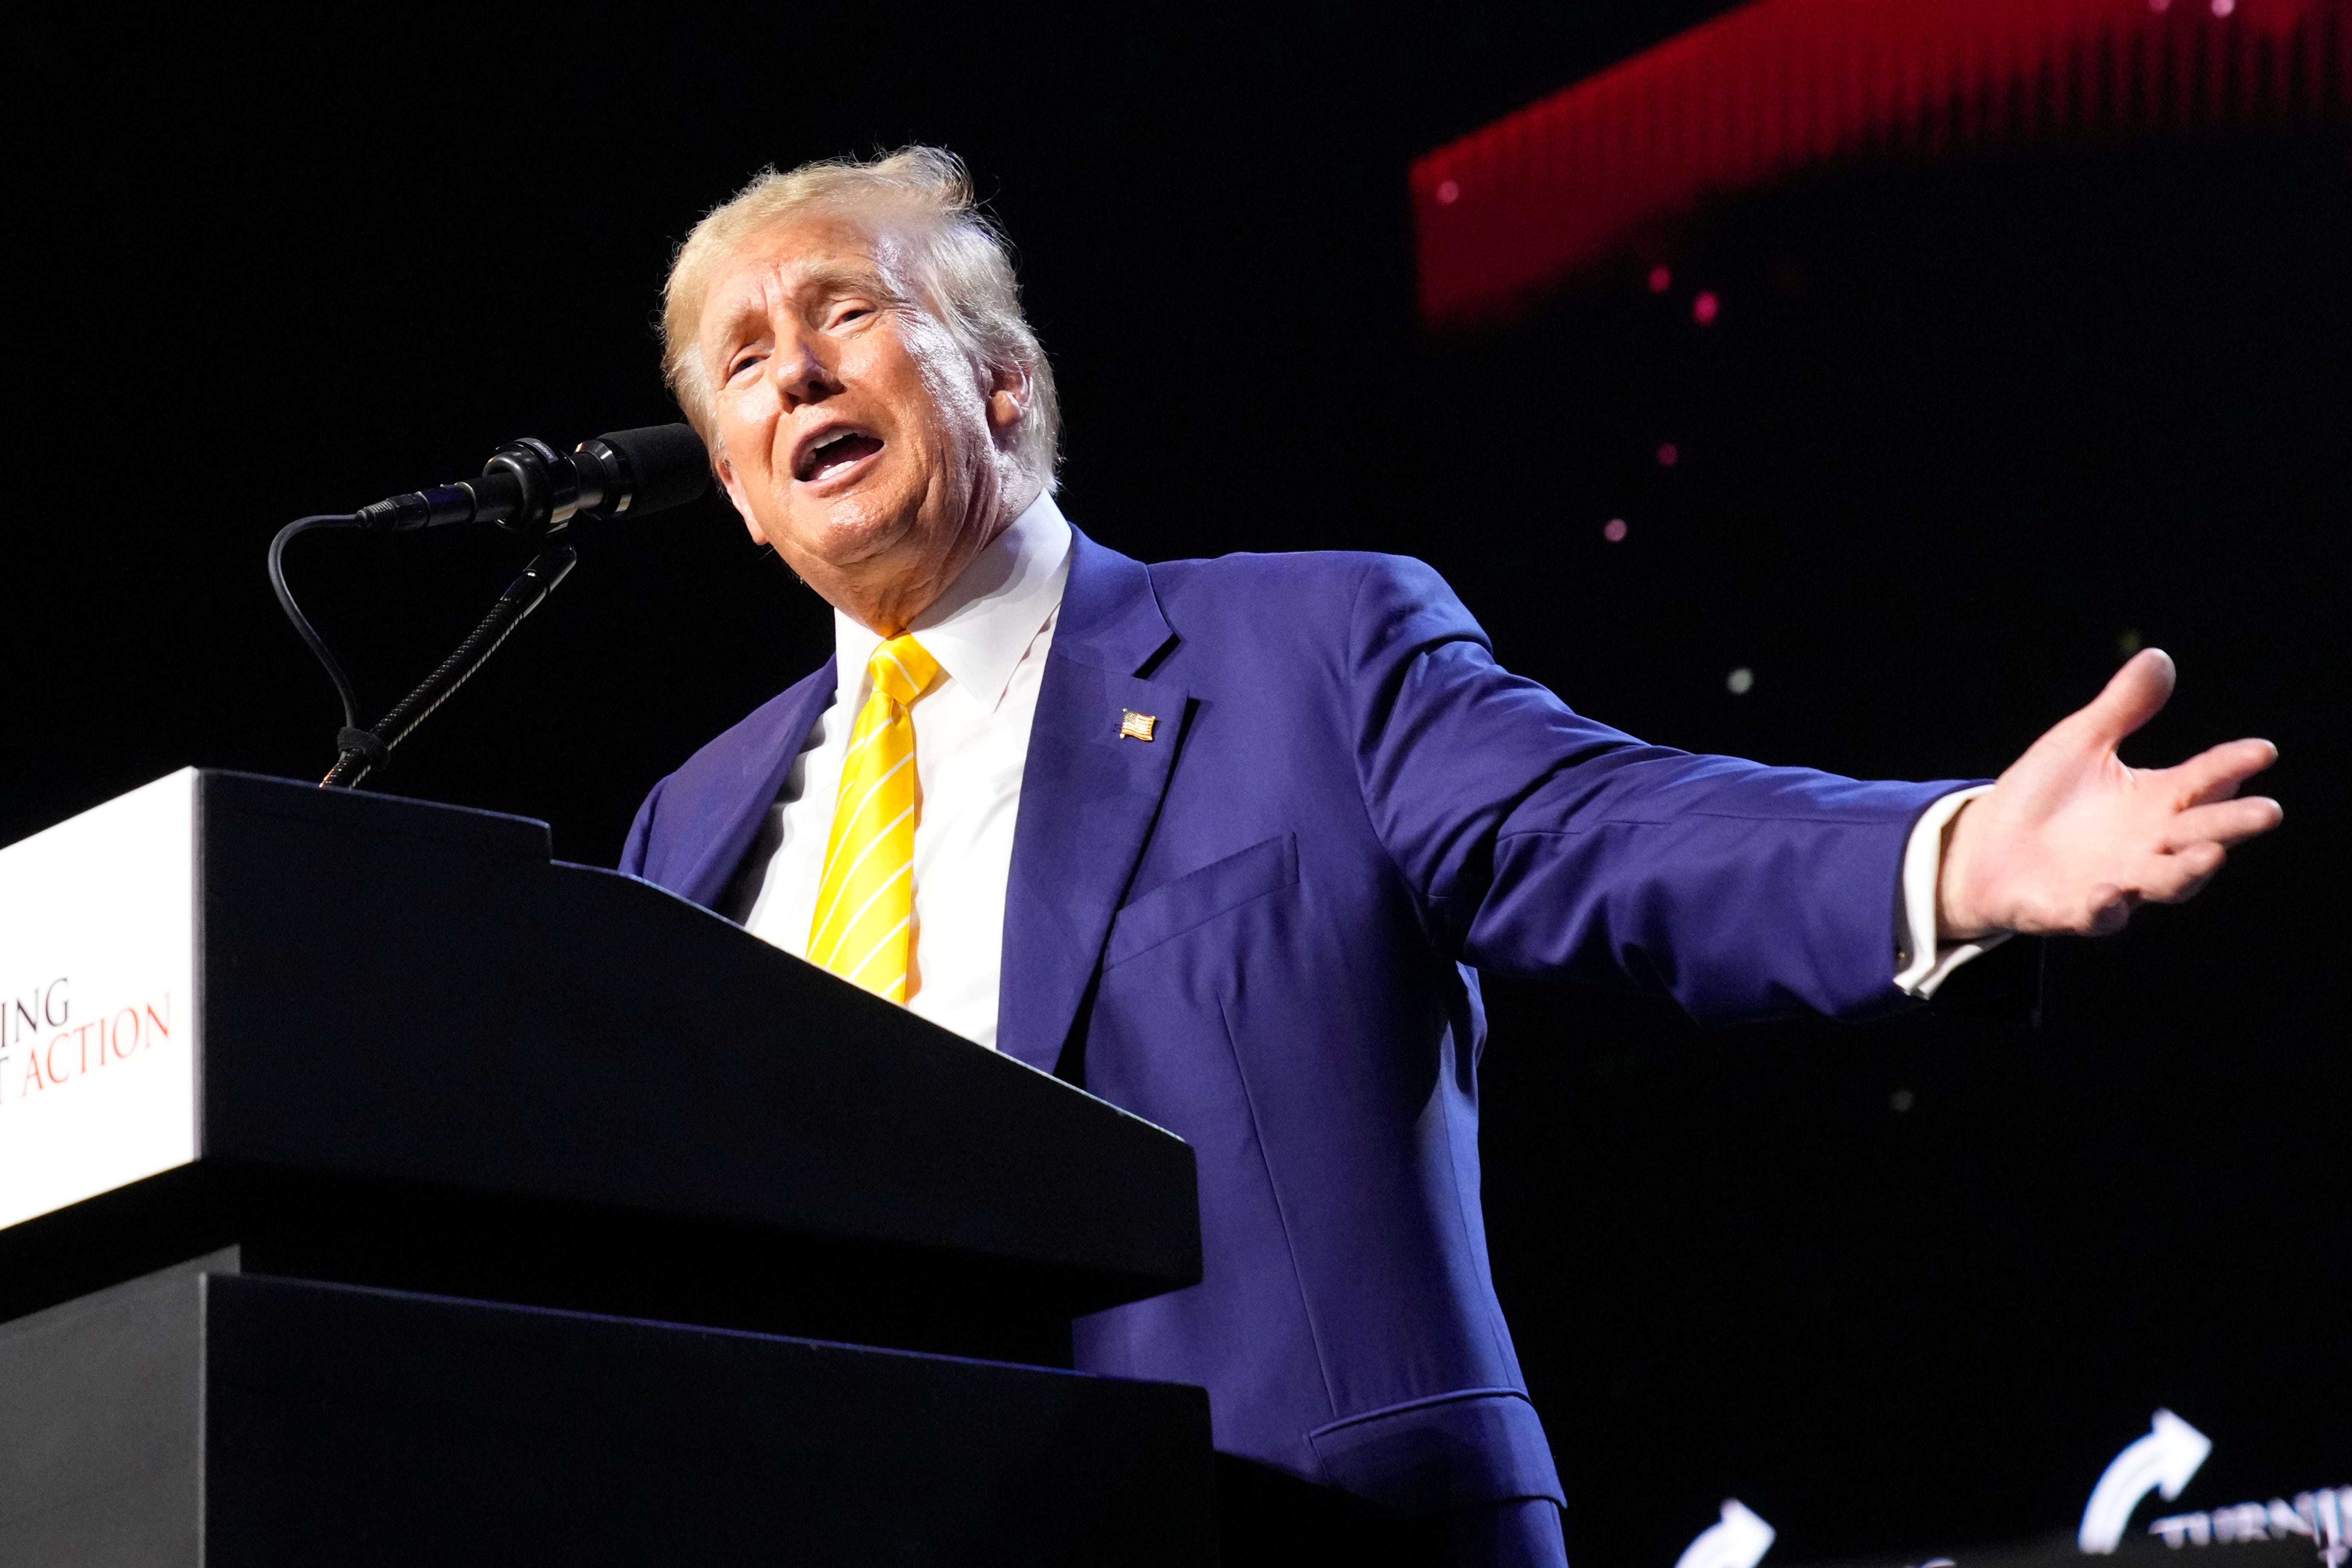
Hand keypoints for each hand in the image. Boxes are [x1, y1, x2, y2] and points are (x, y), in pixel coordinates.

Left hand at [1937, 650, 2281, 939]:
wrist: (1985, 846)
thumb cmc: (2043, 794)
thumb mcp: (2080, 742)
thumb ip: (2123, 708)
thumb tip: (2158, 656)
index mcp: (2157, 801)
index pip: (2204, 780)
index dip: (2233, 765)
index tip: (2262, 750)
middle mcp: (2149, 846)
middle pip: (2200, 834)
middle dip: (2232, 825)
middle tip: (2268, 812)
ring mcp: (2117, 882)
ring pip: (2164, 882)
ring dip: (2188, 871)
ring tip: (2211, 855)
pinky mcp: (2073, 911)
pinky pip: (2096, 915)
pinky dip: (2106, 907)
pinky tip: (2111, 893)